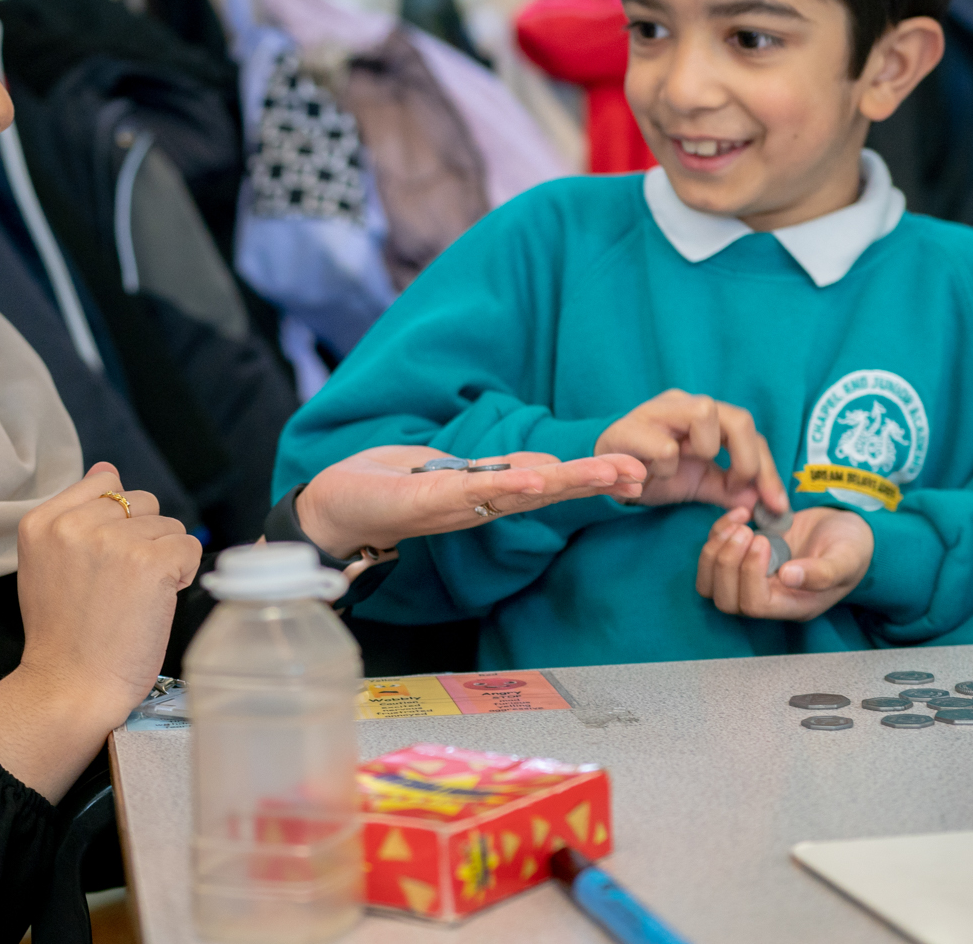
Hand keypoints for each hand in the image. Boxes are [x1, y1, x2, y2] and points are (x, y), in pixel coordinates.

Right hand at [0, 464, 200, 800]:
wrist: (70, 687)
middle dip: (145, 538)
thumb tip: (108, 467)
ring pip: (169, 525)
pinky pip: (189, 548)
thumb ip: (74, 514)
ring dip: (165, 558)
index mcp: (42, 521)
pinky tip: (157, 602)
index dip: (118, 523)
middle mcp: (75, 523)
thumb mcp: (47, 564)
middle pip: (141, 501)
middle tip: (124, 585)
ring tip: (137, 598)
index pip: (104, 485)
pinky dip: (184, 575)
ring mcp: (113, 541)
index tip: (107, 563)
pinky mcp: (149, 563)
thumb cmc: (64, 636)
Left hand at [295, 445, 646, 559]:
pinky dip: (508, 484)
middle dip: (594, 480)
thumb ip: (491, 471)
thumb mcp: (449, 473)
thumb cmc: (389, 487)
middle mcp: (479, 503)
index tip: (636, 472)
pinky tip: (539, 478)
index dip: (591, 476)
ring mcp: (456, 504)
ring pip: (520, 491)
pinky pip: (473, 491)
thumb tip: (539, 465)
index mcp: (488, 491)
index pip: (548, 481)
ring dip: (565, 481)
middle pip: (547, 490)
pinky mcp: (426, 502)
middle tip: (641, 474)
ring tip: (607, 473)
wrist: (331, 506)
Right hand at [595, 390, 787, 517]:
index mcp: (706, 416)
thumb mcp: (700, 482)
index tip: (776, 505)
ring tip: (685, 466)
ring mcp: (657, 411)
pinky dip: (667, 467)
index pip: (751, 433)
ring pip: (703, 413)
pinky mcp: (629, 428)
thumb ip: (732, 490)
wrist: (603, 475)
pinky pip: (665, 446)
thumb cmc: (654, 472)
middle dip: (746, 459)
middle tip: (735, 486)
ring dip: (704, 450)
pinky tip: (653, 475)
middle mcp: (685, 404)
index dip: (768, 470)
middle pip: (737, 417)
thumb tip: (767, 505)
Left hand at [694, 504, 872, 621]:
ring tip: (738, 524)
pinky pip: (712, 557)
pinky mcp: (742, 559)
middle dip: (727, 563)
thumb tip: (789, 577)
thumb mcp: (846, 558)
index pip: (755, 604)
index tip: (762, 539)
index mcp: (793, 605)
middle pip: (726, 600)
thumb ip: (823, 572)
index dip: (750, 573)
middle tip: (746, 531)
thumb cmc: (851, 547)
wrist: (845, 529)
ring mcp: (752, 580)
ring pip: (710, 584)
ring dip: (715, 552)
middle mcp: (769, 598)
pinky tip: (740, 514)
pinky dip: (717, 533)